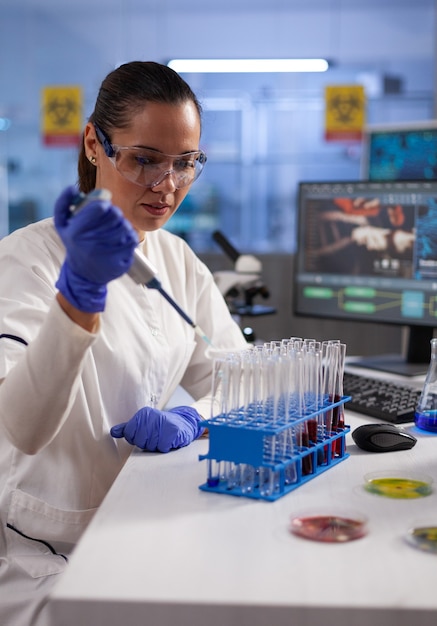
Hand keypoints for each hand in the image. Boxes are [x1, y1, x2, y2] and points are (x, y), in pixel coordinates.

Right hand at [54, 185, 137, 311]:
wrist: (84, 274)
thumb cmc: (74, 244)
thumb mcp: (62, 225)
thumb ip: (64, 202)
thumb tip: (72, 187)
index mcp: (77, 232)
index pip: (100, 208)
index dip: (104, 205)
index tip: (102, 208)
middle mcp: (92, 243)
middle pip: (115, 215)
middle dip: (114, 213)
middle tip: (110, 218)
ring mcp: (108, 253)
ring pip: (125, 225)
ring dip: (122, 223)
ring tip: (114, 229)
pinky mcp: (121, 261)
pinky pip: (132, 239)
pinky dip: (129, 235)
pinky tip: (121, 238)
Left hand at [110, 406, 204, 452]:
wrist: (183, 425)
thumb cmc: (161, 427)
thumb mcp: (144, 425)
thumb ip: (128, 428)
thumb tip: (113, 432)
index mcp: (143, 414)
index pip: (129, 433)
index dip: (136, 438)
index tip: (145, 435)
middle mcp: (152, 416)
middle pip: (139, 441)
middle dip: (147, 443)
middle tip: (155, 437)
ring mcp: (163, 422)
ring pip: (150, 445)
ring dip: (157, 446)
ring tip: (162, 438)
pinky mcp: (172, 431)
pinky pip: (162, 447)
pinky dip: (165, 447)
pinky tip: (169, 441)